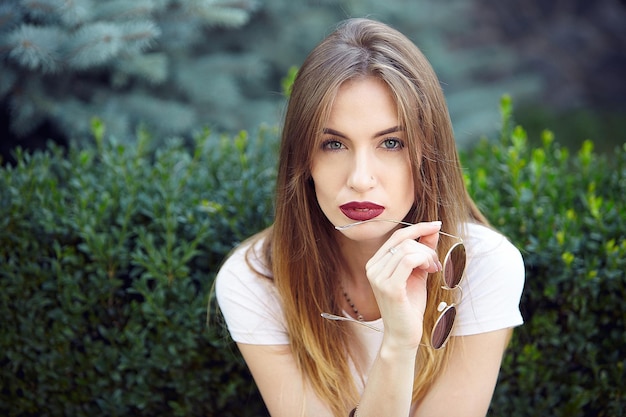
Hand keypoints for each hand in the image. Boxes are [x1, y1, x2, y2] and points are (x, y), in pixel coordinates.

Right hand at [365, 221, 441, 349]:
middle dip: (426, 247)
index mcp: (376, 263)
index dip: (418, 228)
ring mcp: (378, 277)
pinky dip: (424, 260)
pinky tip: (429, 270)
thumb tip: (432, 229)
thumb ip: (422, 251)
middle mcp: (372, 268)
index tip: (436, 225)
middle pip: (403, 241)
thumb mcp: (417, 273)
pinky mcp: (389, 287)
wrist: (403, 334)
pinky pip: (409, 260)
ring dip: (427, 255)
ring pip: (408, 249)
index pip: (397, 236)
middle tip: (436, 263)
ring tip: (434, 269)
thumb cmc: (410, 305)